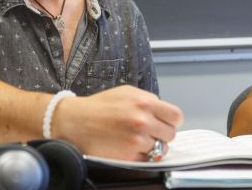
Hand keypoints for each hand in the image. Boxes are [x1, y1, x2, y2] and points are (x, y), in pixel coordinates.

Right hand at [53, 85, 183, 160]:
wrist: (75, 121)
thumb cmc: (98, 107)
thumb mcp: (127, 93)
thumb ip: (148, 100)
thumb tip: (163, 112)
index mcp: (145, 102)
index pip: (176, 116)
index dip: (171, 121)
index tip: (165, 123)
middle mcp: (143, 120)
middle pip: (171, 134)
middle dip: (162, 134)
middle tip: (150, 133)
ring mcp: (137, 139)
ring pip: (160, 149)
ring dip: (152, 146)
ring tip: (136, 140)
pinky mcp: (129, 155)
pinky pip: (147, 159)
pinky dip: (141, 155)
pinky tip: (129, 147)